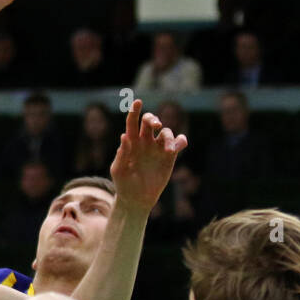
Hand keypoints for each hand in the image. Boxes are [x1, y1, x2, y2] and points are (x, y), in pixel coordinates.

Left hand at [109, 99, 187, 213]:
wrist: (137, 198)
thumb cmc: (123, 184)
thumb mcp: (118, 170)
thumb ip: (121, 154)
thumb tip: (124, 136)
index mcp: (131, 142)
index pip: (133, 122)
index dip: (135, 111)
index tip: (138, 102)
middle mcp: (145, 141)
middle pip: (150, 121)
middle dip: (153, 119)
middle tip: (155, 125)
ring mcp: (158, 148)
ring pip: (166, 132)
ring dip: (168, 136)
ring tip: (169, 149)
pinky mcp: (170, 156)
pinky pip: (179, 143)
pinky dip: (181, 140)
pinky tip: (178, 146)